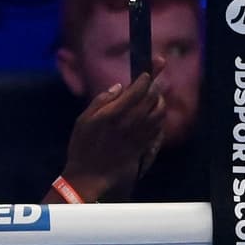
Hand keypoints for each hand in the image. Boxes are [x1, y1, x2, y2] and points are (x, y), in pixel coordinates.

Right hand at [60, 58, 166, 200]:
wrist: (90, 175)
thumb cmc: (82, 146)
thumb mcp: (83, 120)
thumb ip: (101, 101)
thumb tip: (119, 87)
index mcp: (113, 114)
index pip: (136, 91)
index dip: (145, 78)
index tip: (149, 69)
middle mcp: (130, 123)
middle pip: (151, 100)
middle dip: (158, 85)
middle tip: (162, 74)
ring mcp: (140, 136)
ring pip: (158, 113)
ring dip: (161, 100)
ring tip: (159, 93)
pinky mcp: (144, 146)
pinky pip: (158, 128)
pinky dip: (160, 117)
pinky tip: (158, 112)